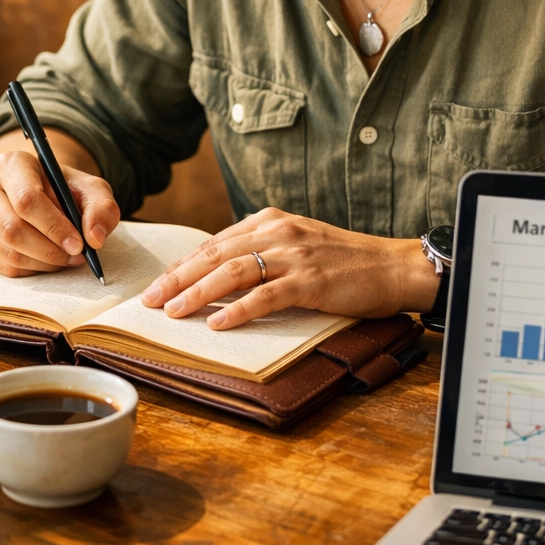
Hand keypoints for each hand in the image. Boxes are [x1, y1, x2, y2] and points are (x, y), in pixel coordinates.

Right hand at [0, 149, 119, 276]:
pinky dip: (32, 270)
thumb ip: (101, 208)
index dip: (54, 226)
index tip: (78, 244)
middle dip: (49, 249)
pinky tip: (48, 261)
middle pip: (12, 229)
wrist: (45, 194)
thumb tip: (94, 238)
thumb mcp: (92, 190)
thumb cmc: (67, 190)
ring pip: (8, 251)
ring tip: (66, 258)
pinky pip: (4, 266)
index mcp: (12, 164)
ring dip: (43, 262)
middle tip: (75, 256)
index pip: (26, 200)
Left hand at [138, 208, 438, 328]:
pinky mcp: (311, 280)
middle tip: (150, 300)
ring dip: (197, 292)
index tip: (159, 283)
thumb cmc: (347, 261)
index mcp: (270, 221)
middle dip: (177, 277)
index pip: (215, 242)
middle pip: (214, 254)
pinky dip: (237, 310)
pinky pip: (265, 296)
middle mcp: (277, 232)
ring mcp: (294, 255)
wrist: (395, 266)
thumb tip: (220, 274)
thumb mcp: (298, 244)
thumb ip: (262, 252)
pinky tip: (217, 324)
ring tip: (172, 311)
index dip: (183, 264)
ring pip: (232, 271)